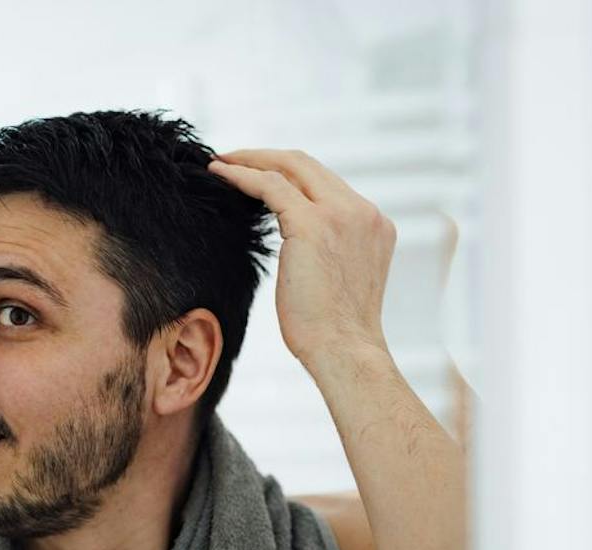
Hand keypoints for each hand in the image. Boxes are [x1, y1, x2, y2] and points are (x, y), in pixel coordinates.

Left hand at [208, 148, 395, 367]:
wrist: (345, 351)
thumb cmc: (334, 332)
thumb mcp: (339, 280)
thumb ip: (328, 252)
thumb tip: (298, 249)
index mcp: (373, 223)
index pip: (326, 183)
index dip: (290, 174)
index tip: (260, 175)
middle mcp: (362, 211)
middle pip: (309, 165)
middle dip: (266, 156)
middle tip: (231, 158)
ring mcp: (341, 213)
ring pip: (290, 167)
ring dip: (251, 159)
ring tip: (221, 163)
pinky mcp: (312, 224)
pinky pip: (270, 185)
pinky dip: (242, 175)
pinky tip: (218, 174)